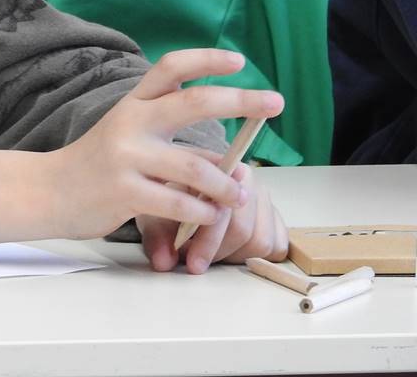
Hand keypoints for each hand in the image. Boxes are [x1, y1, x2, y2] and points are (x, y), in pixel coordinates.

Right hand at [46, 49, 283, 243]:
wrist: (48, 190)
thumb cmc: (98, 164)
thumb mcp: (130, 138)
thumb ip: (173, 143)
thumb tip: (229, 162)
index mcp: (134, 103)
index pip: (171, 68)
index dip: (206, 60)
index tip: (239, 61)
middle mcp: (131, 121)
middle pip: (193, 102)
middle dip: (240, 100)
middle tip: (275, 102)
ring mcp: (126, 156)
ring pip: (194, 166)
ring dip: (225, 185)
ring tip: (237, 196)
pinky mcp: (123, 191)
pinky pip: (177, 203)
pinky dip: (201, 212)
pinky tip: (206, 216)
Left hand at [137, 153, 288, 272]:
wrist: (186, 182)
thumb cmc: (171, 195)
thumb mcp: (156, 211)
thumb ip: (158, 236)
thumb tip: (162, 262)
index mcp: (218, 170)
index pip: (222, 211)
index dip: (207, 242)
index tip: (192, 264)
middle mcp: (246, 180)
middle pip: (243, 230)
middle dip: (218, 252)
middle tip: (197, 263)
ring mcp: (264, 197)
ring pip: (261, 242)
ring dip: (235, 256)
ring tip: (213, 254)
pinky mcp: (275, 215)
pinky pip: (277, 246)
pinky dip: (256, 256)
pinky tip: (233, 252)